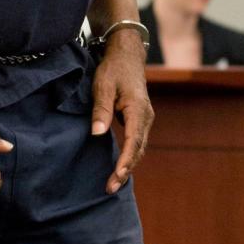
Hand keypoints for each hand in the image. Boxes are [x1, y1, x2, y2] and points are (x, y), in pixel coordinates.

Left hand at [90, 33, 153, 192]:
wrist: (127, 55)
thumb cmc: (113, 69)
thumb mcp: (102, 86)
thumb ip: (100, 110)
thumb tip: (97, 134)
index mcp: (138, 109)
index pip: (134, 141)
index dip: (126, 161)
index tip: (117, 176)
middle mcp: (146, 117)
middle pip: (138, 150)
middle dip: (125, 170)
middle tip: (110, 188)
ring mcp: (145, 119)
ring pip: (139, 148)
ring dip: (128, 166)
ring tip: (113, 184)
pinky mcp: (140, 120)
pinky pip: (137, 142)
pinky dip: (129, 156)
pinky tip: (119, 168)